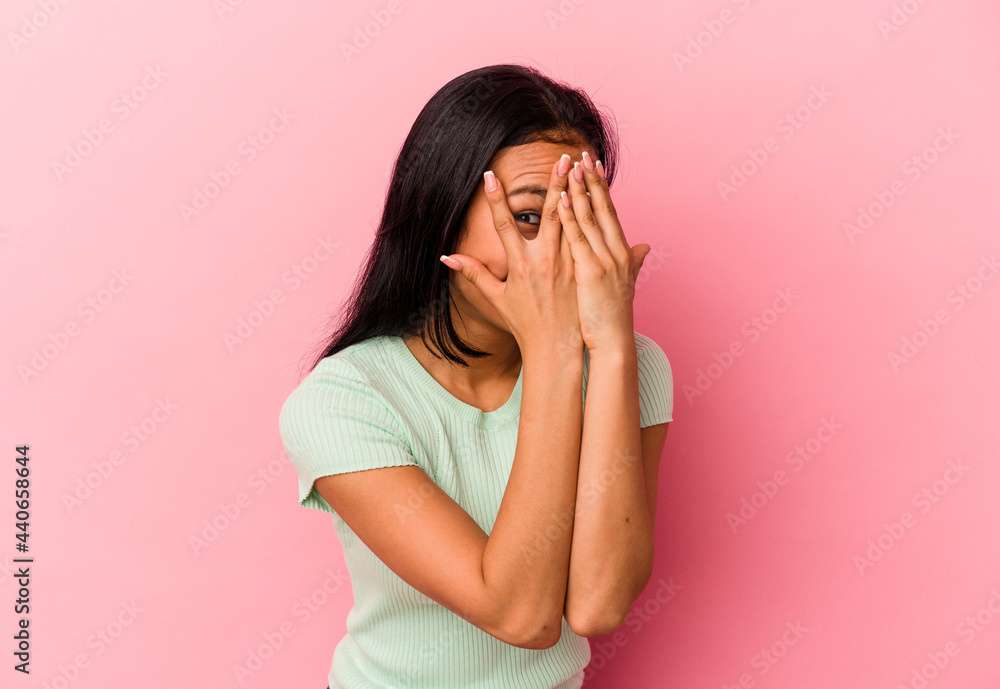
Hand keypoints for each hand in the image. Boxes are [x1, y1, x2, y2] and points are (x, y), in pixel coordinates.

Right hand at [441, 154, 583, 359]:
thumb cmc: (525, 324)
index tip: (490, 175)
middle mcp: (544, 261)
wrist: (555, 348)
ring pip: (574, 222)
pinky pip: (589, 238)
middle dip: (555, 184)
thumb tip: (446, 258)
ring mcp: (567, 265)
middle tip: (562, 159)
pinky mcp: (583, 271)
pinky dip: (592, 217)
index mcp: (520, 265)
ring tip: (585, 170)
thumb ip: (474, 274)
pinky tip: (598, 198)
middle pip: (550, 214)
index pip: (505, 225)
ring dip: (579, 194)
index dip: (496, 200)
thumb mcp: (496, 298)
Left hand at [557, 152, 649, 352]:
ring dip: (577, 191)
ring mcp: (603, 261)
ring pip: (588, 218)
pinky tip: (560, 201)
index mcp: (620, 252)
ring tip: (567, 167)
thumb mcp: (627, 284)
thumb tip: (646, 247)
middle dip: (590, 180)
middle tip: (581, 154)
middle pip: (601, 208)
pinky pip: (577, 240)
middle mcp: (615, 252)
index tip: (593, 164)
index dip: (601, 187)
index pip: (609, 212)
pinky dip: (569, 219)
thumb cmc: (613, 317)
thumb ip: (635, 262)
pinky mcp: (590, 273)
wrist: (613, 342)